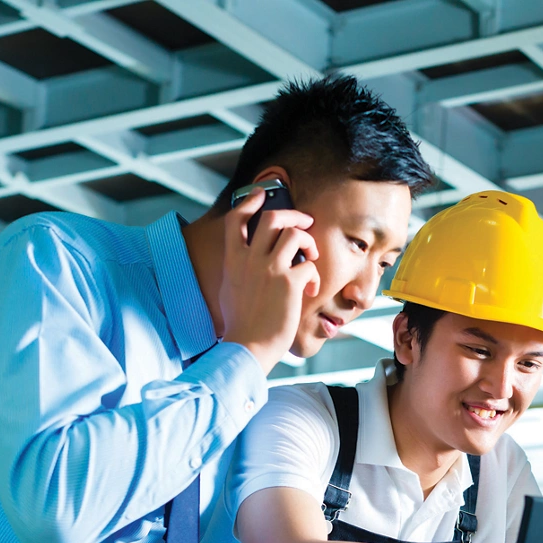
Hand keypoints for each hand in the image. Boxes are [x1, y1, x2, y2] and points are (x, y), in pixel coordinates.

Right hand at [219, 187, 320, 373]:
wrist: (247, 347)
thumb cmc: (240, 324)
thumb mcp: (229, 288)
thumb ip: (237, 268)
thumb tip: (243, 257)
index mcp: (233, 260)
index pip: (236, 219)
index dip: (251, 201)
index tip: (262, 195)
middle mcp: (250, 259)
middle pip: (272, 218)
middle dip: (293, 215)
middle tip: (305, 223)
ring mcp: (270, 269)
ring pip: (295, 235)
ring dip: (309, 242)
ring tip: (311, 257)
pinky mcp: (289, 283)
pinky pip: (309, 265)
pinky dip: (313, 275)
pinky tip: (309, 290)